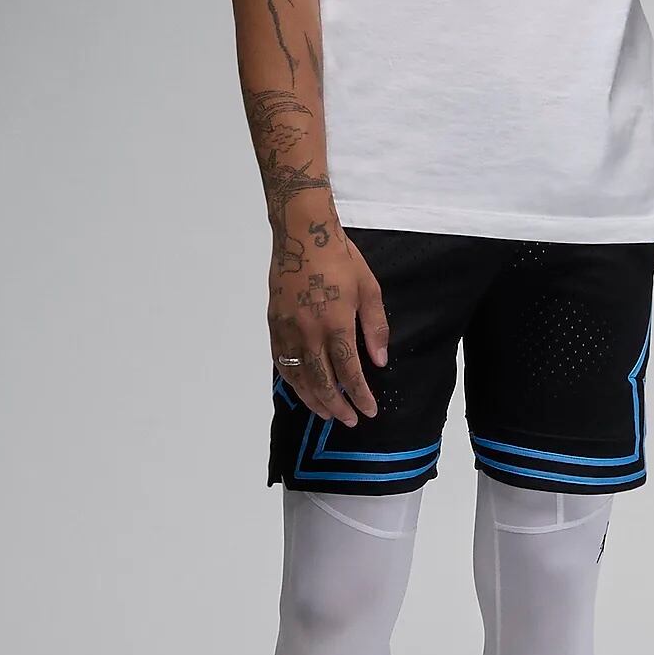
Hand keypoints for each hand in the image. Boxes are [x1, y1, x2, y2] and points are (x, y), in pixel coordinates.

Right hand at [268, 232, 389, 425]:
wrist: (302, 234)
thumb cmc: (341, 259)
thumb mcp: (369, 289)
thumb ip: (375, 328)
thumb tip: (380, 361)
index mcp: (336, 323)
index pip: (349, 371)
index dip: (359, 395)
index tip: (369, 411)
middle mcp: (309, 332)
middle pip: (322, 381)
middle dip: (337, 406)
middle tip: (350, 420)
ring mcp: (287, 330)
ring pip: (298, 377)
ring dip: (313, 400)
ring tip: (327, 414)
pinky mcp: (273, 325)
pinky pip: (281, 362)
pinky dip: (292, 381)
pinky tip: (302, 390)